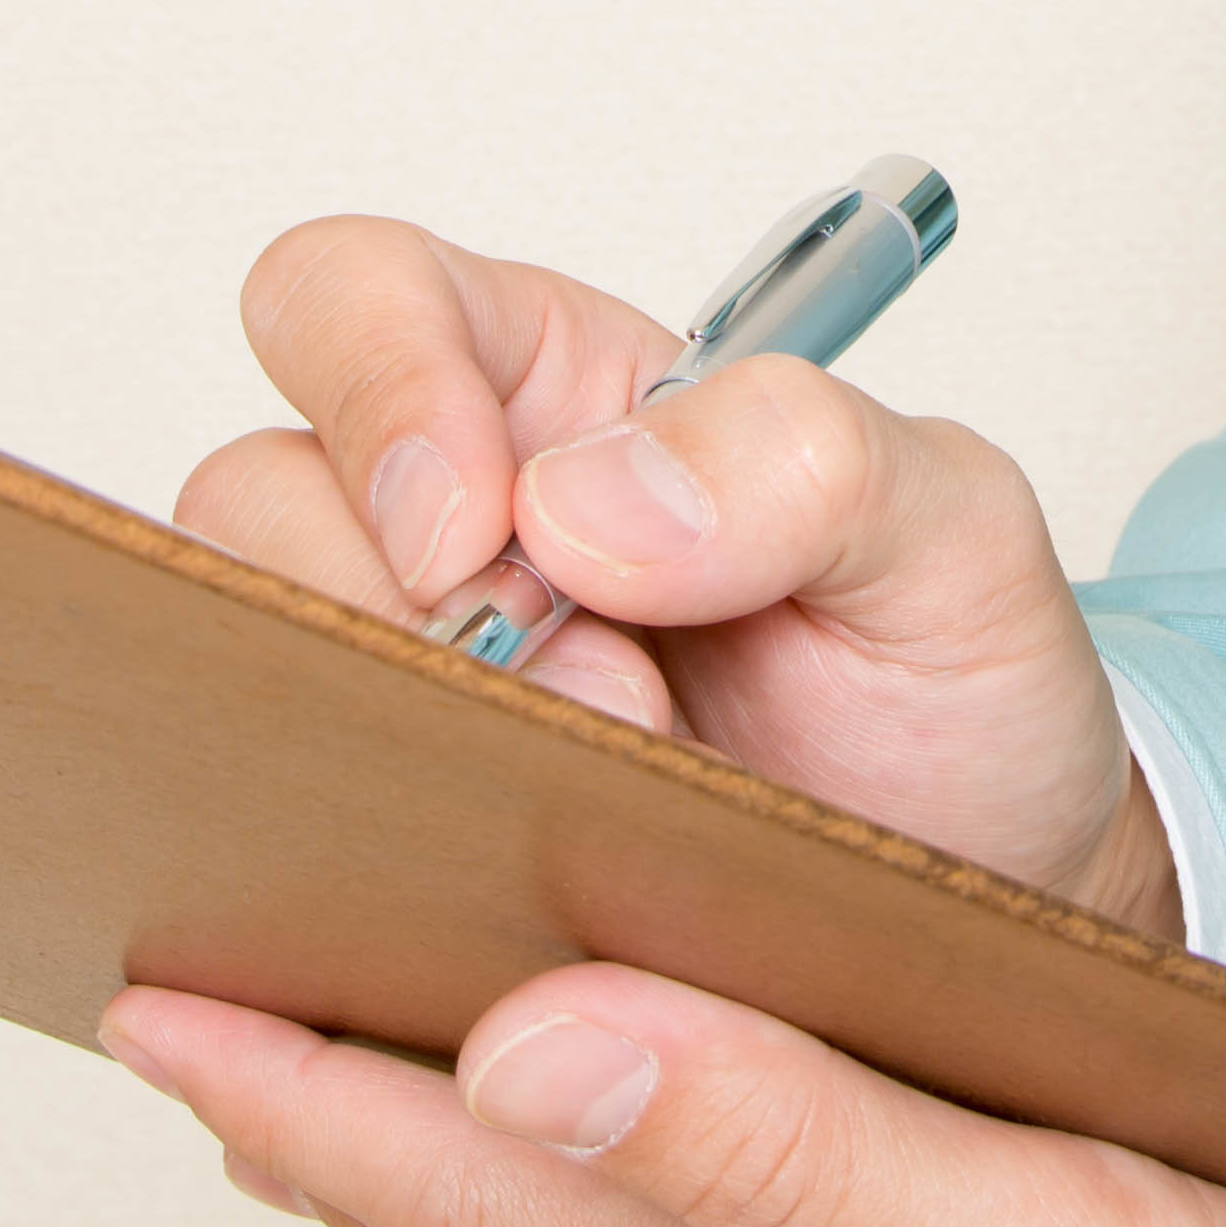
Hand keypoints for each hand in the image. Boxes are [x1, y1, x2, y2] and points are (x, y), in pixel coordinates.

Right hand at [176, 216, 1177, 935]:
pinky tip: (470, 927)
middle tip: (601, 721)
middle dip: (405, 619)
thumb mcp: (955, 538)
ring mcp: (393, 697)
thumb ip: (811, 459)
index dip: (373, 391)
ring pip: (243, 679)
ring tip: (571, 826)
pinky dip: (335, 888)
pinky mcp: (378, 859)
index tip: (470, 535)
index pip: (357, 299)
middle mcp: (438, 529)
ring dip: (381, 761)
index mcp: (549, 392)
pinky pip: (267, 857)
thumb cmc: (951, 695)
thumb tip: (583, 502)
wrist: (982, 914)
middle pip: (254, 500)